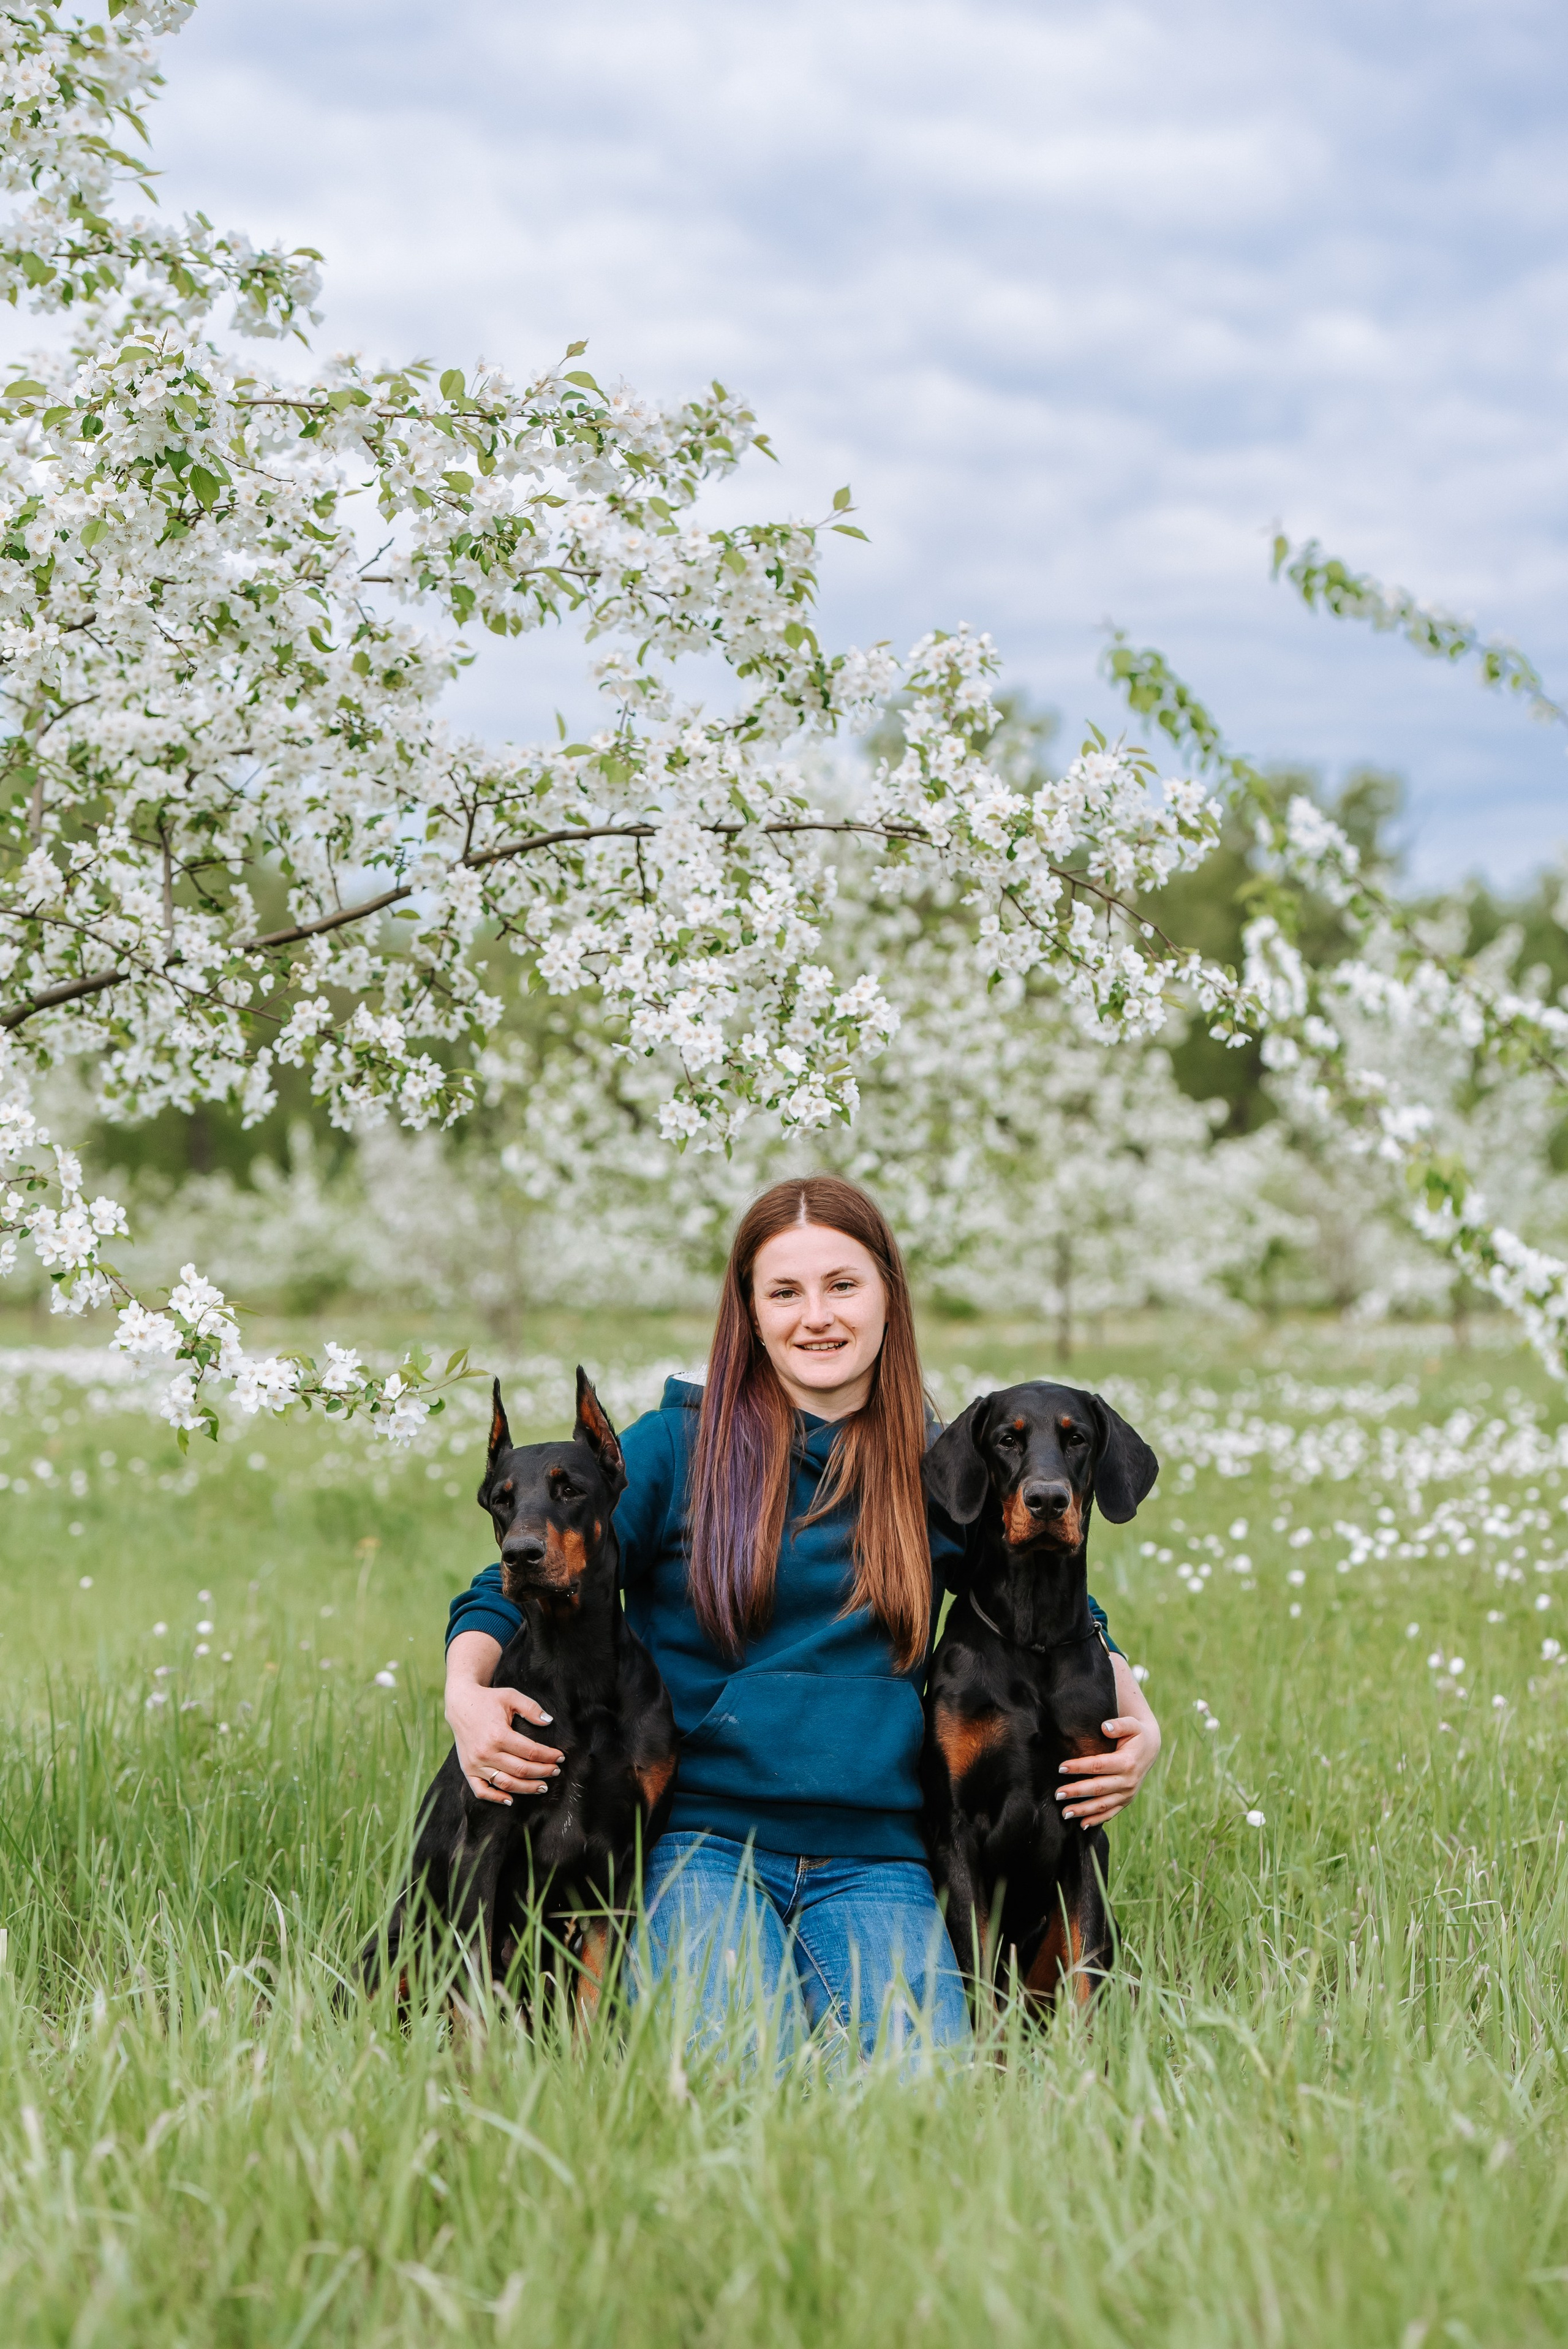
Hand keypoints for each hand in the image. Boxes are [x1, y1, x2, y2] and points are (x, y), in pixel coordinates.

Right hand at [445, 1632, 562, 1804]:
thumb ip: (531, 1708)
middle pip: (521, 1770)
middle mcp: (486, 1752)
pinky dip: (495, 1798)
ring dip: (527, 1788)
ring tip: (543, 1786)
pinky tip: (510, 1799)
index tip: (560, 1757)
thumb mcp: (511, 1696)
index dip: (548, 1756)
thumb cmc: (489, 1699)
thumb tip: (549, 1721)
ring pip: (506, 1783)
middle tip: (556, 1771)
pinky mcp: (468, 1769)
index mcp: (498, 1735)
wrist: (460, 1704)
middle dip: (543, 1772)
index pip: (531, 1752)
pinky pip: (481, 1790)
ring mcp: (475, 1763)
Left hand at [1055, 1657, 1160, 1827]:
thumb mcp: (1132, 1725)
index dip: (1079, 1767)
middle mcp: (1128, 1781)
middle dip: (1077, 1792)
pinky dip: (1097, 1819)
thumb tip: (1105, 1727)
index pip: (1098, 1765)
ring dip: (1083, 1810)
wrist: (1151, 1749)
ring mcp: (1127, 1793)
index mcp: (1127, 1762)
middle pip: (1098, 1788)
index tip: (1061, 1767)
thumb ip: (1119, 1724)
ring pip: (1103, 1805)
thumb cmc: (1136, 1734)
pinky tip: (1082, 1824)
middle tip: (1057, 1794)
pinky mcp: (1126, 1801)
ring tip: (1064, 1813)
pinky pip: (1111, 1812)